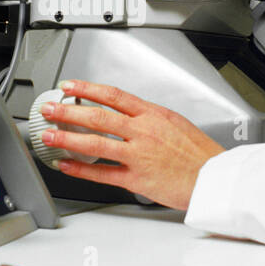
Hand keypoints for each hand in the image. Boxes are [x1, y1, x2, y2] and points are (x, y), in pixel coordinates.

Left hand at [38, 80, 224, 210]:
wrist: (216, 178)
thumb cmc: (200, 153)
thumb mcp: (175, 122)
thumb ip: (148, 117)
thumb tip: (126, 113)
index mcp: (153, 114)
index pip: (113, 95)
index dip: (87, 89)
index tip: (69, 87)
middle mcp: (143, 132)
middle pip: (98, 116)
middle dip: (68, 111)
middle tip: (49, 109)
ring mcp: (138, 155)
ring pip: (95, 143)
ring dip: (68, 138)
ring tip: (49, 136)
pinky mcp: (137, 179)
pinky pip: (102, 173)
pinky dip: (81, 169)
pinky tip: (66, 165)